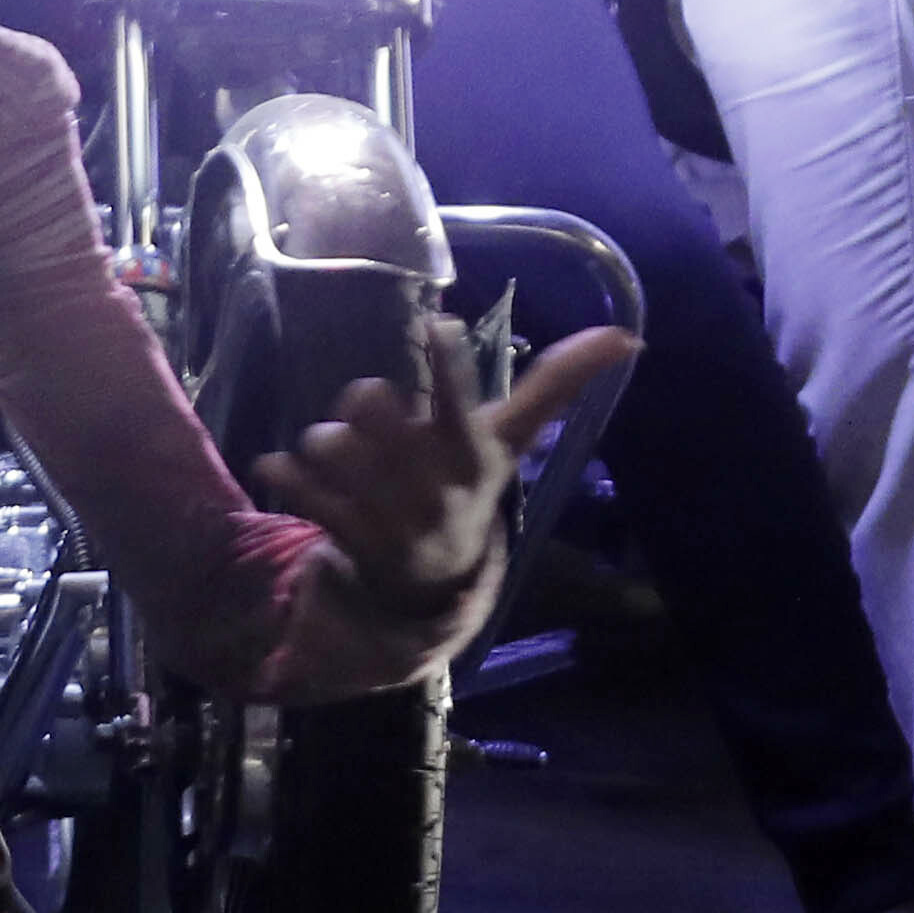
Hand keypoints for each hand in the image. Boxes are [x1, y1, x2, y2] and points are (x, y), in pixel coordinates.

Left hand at [259, 313, 633, 617]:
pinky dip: (284, 471)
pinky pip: (302, 491)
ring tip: (332, 449)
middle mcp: (433, 489)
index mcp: (473, 456)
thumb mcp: (510, 441)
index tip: (438, 326)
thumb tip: (629, 335)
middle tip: (368, 408)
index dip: (449, 369)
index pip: (463, 407)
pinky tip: (283, 466)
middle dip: (365, 401)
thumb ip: (558, 384)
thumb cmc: (468, 485)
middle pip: (375, 411)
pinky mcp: (348, 539)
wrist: (435, 586)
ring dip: (323, 439)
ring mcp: (389, 518)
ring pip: (332, 446)